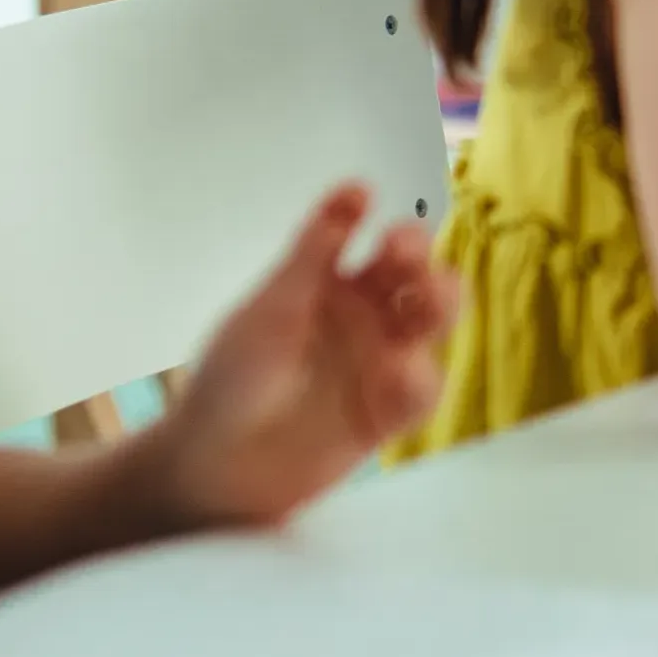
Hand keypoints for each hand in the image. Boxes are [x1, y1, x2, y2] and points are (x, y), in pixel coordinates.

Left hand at [149, 183, 458, 527]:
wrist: (217, 467)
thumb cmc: (231, 381)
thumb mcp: (267, 312)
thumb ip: (312, 259)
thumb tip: (358, 189)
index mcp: (327, 283)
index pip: (355, 233)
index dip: (359, 210)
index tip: (360, 193)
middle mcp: (362, 314)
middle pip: (411, 270)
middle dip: (417, 254)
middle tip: (403, 251)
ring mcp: (380, 361)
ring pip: (432, 320)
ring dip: (440, 302)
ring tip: (428, 301)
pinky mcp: (390, 412)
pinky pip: (423, 390)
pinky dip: (420, 379)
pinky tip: (402, 374)